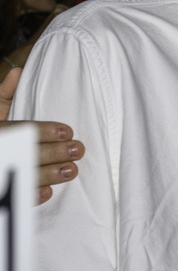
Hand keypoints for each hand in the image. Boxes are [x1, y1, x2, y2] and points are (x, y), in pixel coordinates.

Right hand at [1, 67, 82, 202]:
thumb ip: (4, 95)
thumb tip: (17, 71)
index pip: (20, 131)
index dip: (43, 131)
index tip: (67, 131)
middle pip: (24, 154)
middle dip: (53, 152)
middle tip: (78, 150)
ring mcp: (0, 171)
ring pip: (22, 176)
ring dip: (48, 174)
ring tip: (71, 170)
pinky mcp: (1, 192)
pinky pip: (13, 199)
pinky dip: (30, 196)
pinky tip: (47, 192)